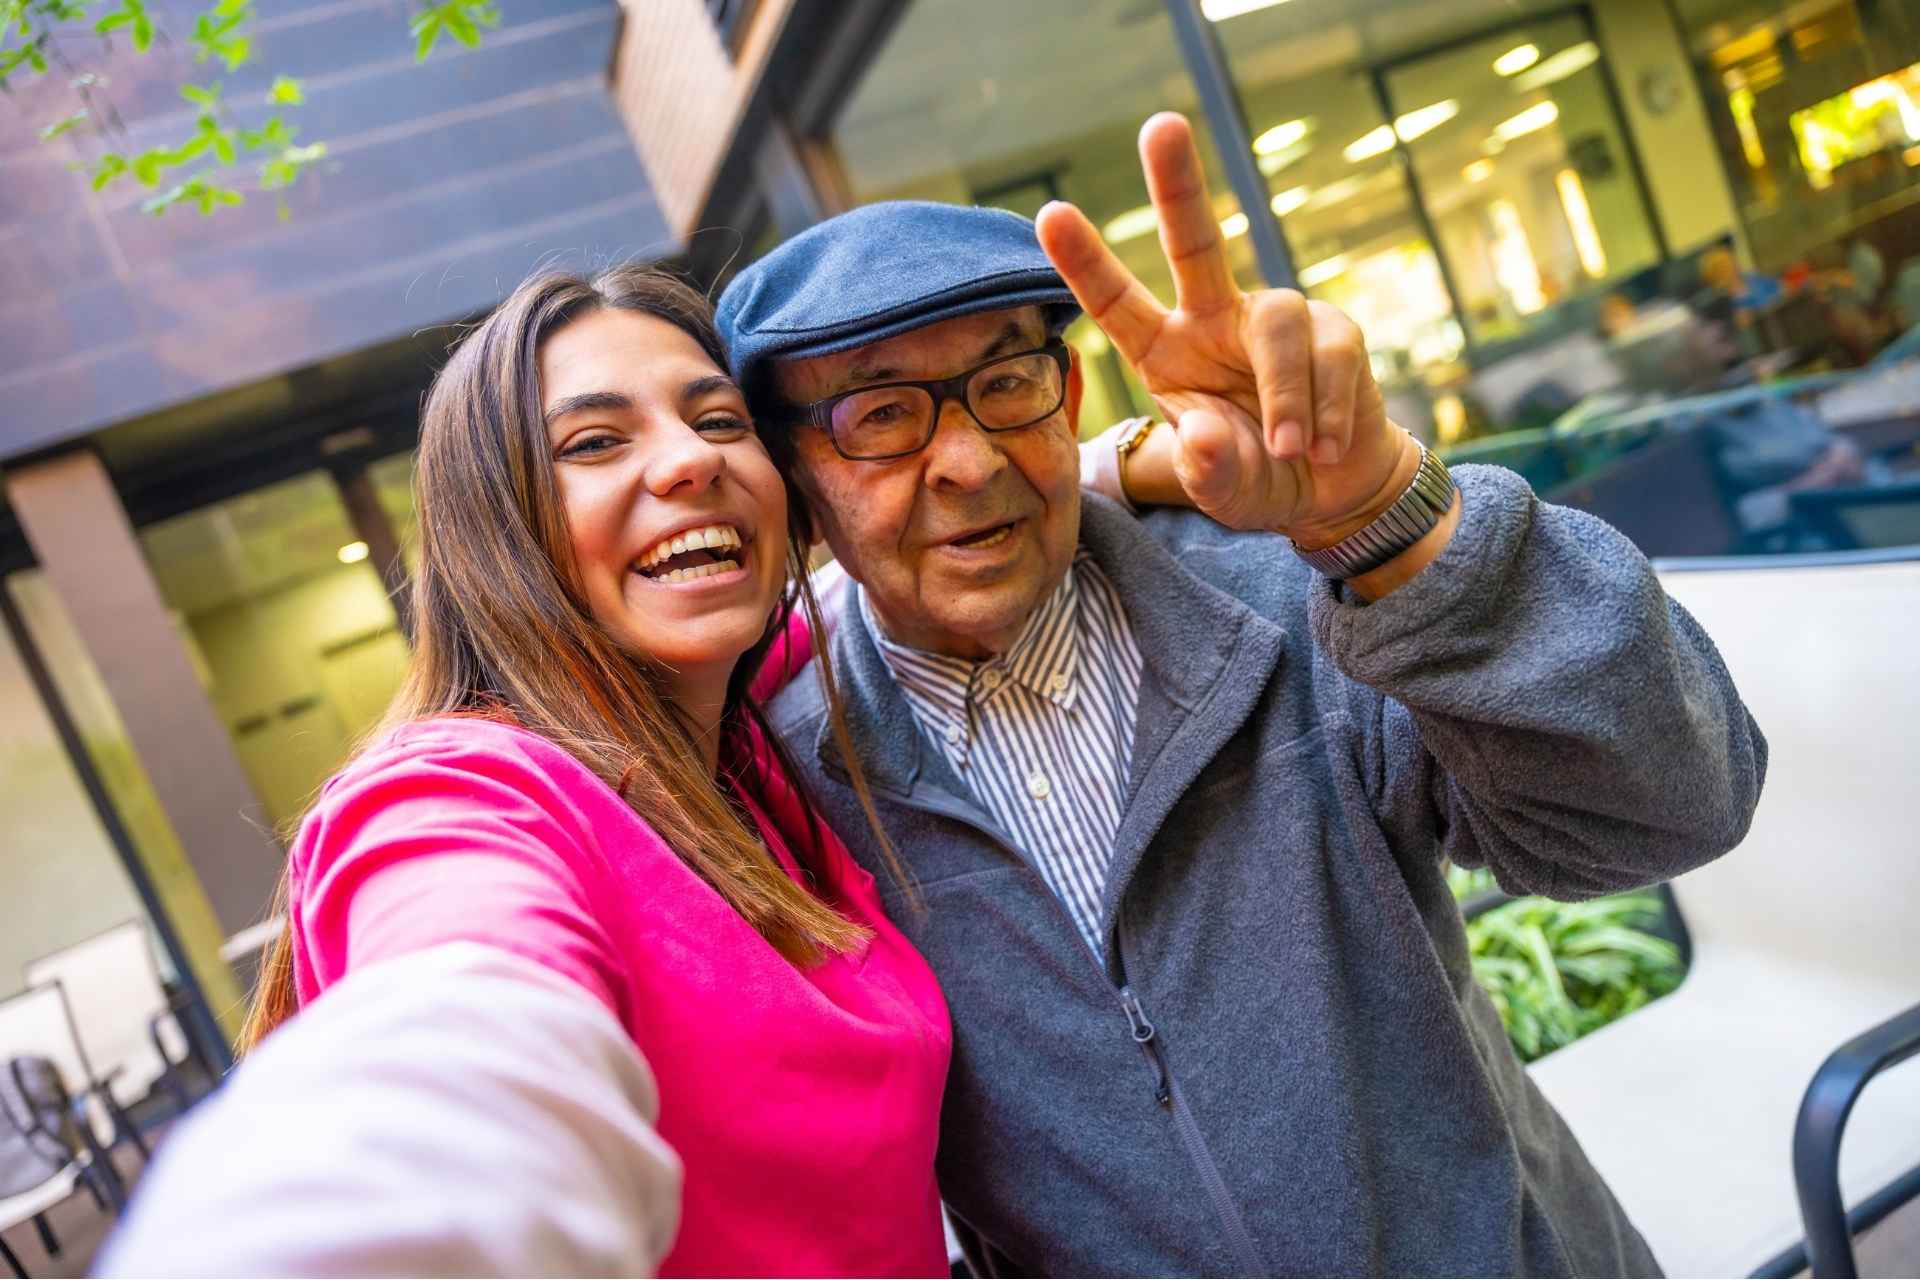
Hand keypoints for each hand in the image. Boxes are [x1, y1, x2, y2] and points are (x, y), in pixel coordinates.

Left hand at [1036, 112, 1414, 546]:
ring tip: (1289, 451)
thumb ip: (1209, 470)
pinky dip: (1326, 411)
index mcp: (1164, 351)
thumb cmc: (1258, 479)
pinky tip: (1322, 447)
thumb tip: (1206, 432)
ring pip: (1277, 324)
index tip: (1049, 213)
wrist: (1334, 488)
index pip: (1117, 303)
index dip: (1085, 262)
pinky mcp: (1332, 329)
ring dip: (1283, 396)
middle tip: (1161, 126)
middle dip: (1178, 183)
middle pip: (1196, 242)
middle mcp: (1214, 319)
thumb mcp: (1223, 492)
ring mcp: (1275, 318)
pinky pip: (1330, 356)